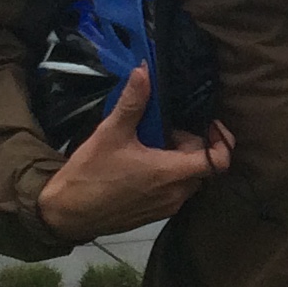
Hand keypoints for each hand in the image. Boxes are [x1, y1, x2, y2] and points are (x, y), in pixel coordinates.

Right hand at [35, 67, 234, 241]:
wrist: (67, 214)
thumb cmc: (90, 174)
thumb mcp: (111, 133)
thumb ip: (133, 102)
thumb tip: (144, 71)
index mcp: (171, 173)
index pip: (219, 161)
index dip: (220, 140)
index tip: (208, 124)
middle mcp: (176, 194)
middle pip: (203, 167)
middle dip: (192, 146)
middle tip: (166, 131)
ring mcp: (166, 208)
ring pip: (189, 180)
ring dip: (180, 161)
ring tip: (152, 145)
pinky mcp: (155, 215)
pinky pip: (175, 192)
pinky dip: (169, 176)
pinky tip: (143, 165)